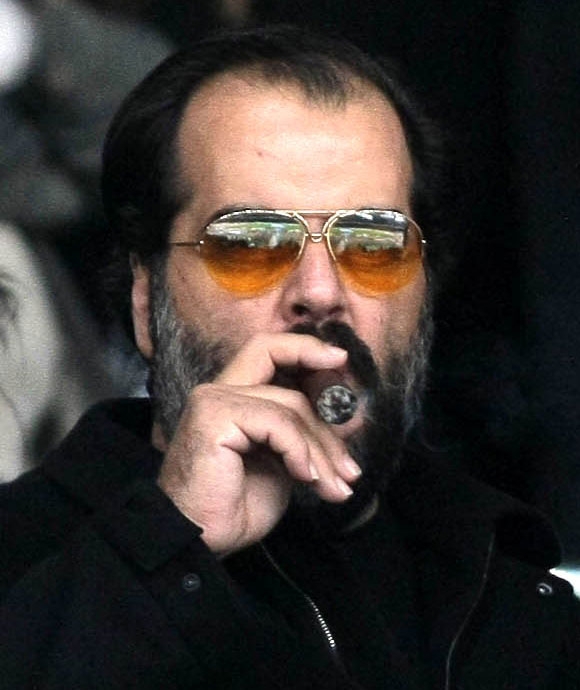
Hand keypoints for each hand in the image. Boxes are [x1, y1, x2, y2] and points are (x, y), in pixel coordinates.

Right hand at [156, 333, 361, 555]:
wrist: (200, 541)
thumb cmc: (237, 506)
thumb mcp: (286, 463)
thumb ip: (309, 435)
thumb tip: (352, 416)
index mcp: (234, 395)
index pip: (269, 349)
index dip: (305, 348)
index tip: (340, 361)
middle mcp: (220, 390)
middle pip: (280, 360)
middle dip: (325, 401)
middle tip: (352, 448)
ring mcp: (214, 400)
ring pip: (290, 403)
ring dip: (321, 448)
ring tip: (336, 486)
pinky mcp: (215, 417)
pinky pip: (277, 423)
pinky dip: (301, 451)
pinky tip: (307, 478)